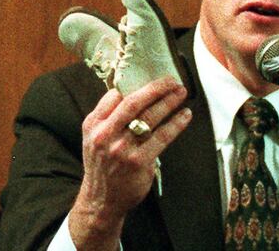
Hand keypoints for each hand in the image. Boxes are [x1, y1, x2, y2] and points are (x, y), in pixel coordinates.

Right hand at [69, 77, 190, 249]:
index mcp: (93, 125)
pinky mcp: (139, 161)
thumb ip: (108, 117)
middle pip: (134, 103)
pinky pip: (162, 137)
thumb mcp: (93, 138)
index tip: (150, 76)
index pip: (114, 96)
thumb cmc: (102, 164)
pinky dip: (176, 124)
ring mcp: (122, 148)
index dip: (134, 83)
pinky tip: (185, 116)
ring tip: (181, 93)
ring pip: (150, 118)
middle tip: (171, 80)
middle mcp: (106, 134)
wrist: (101, 200)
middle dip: (155, 88)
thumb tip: (131, 92)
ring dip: (169, 102)